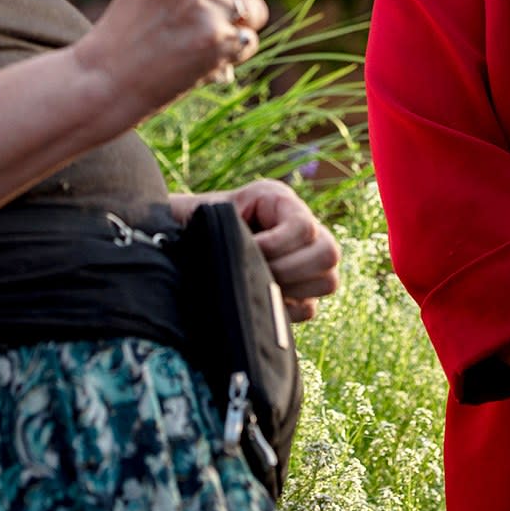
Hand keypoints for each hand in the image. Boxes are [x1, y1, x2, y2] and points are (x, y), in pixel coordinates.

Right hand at [76, 0, 270, 111]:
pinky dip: (231, 50)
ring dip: (238, 23)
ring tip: (198, 30)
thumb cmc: (138, 18)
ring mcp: (201, 5)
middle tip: (203, 4)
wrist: (108, 76)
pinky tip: (199, 52)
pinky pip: (250, 39)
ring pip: (256, 7)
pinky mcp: (214, 41)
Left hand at [169, 178, 340, 321]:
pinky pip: (310, 308)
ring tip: (258, 285)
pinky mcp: (300, 291)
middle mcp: (301, 228)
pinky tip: (259, 299)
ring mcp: (305, 260)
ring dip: (291, 289)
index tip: (245, 251)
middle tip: (256, 273)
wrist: (182, 241)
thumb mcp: (206, 211)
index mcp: (278, 201)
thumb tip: (237, 248)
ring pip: (328, 280)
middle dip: (289, 270)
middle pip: (328, 252)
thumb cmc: (192, 221)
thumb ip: (219, 220)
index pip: (303, 227)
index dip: (275, 245)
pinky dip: (285, 309)